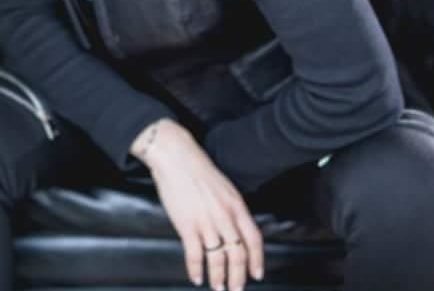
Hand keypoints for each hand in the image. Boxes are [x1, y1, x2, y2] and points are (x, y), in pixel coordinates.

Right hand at [133, 119, 263, 290]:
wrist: (176, 156)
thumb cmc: (198, 169)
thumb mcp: (224, 187)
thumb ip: (231, 208)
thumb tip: (236, 229)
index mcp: (236, 205)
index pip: (254, 238)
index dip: (257, 260)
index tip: (256, 274)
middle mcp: (224, 216)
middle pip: (238, 254)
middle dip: (238, 277)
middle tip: (236, 289)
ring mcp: (206, 221)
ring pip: (218, 258)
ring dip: (218, 277)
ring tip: (217, 287)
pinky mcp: (187, 225)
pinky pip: (195, 255)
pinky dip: (196, 270)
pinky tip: (196, 278)